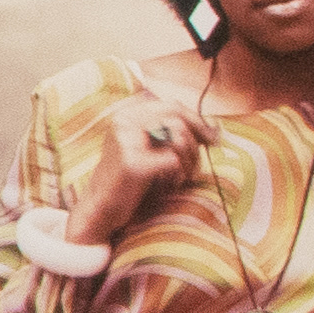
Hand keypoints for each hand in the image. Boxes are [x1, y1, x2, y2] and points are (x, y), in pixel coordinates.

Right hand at [72, 87, 200, 242]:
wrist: (101, 207)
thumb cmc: (129, 178)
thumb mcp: (146, 147)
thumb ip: (169, 132)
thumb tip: (213, 127)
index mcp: (126, 114)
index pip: (172, 105)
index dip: (196, 120)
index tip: (212, 138)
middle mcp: (123, 122)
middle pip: (177, 118)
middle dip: (197, 137)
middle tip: (205, 156)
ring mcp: (126, 141)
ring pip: (178, 136)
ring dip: (191, 158)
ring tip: (184, 174)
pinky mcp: (133, 164)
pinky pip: (173, 160)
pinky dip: (180, 174)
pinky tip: (172, 184)